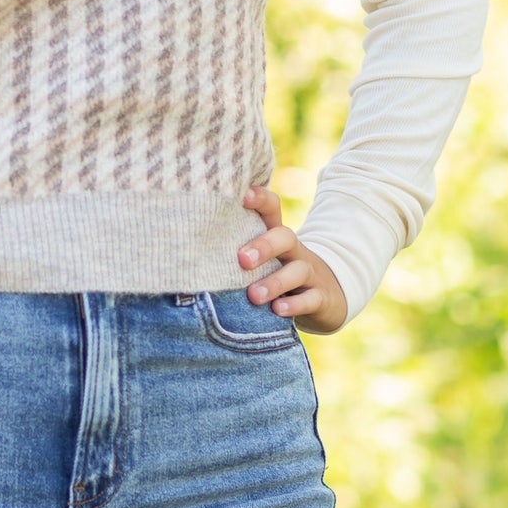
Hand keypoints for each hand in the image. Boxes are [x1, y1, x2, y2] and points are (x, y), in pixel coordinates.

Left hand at [238, 184, 348, 334]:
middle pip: (284, 236)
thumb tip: (180, 251)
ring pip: (297, 270)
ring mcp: (309, 273)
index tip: (241, 196)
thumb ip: (232, 251)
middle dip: (264, 245)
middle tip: (242, 260)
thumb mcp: (261, 259)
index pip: (271, 208)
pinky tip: (277, 311)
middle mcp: (293, 251)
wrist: (326, 296)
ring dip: (275, 282)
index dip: (259, 199)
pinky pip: (310, 298)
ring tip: (254, 295)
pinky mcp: (320, 296)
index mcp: (275, 236)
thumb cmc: (276, 273)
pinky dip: (294, 305)